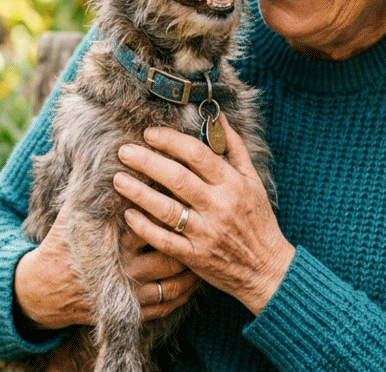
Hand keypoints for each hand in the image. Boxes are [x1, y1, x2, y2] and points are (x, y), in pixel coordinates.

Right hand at [13, 200, 201, 332]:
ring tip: (201, 245)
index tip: (185, 190)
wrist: (43, 291)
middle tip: (202, 217)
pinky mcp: (134, 312)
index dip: (171, 202)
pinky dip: (185, 291)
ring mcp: (132, 291)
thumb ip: (89, 189)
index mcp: (115, 239)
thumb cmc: (60, 247)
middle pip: (171, 246)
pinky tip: (192, 276)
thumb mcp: (71, 215)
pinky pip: (170, 303)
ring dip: (193, 263)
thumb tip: (100, 156)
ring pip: (176, 278)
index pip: (152, 216)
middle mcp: (127, 266)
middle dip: (187, 231)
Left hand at [113, 116, 294, 314]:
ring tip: (118, 179)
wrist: (267, 269)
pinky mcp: (195, 257)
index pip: (198, 154)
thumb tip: (218, 116)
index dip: (170, 141)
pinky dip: (144, 228)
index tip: (149, 133)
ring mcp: (206, 233)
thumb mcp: (253, 180)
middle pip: (177, 178)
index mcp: (233, 184)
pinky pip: (164, 241)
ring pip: (167, 210)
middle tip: (123, 151)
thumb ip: (234, 146)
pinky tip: (128, 215)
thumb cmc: (258, 220)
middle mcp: (219, 206)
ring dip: (139, 193)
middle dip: (147, 162)